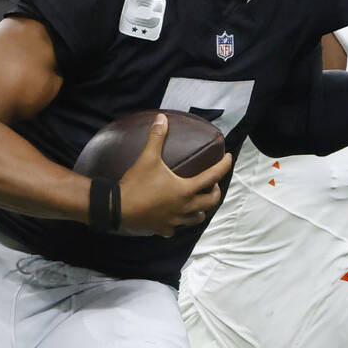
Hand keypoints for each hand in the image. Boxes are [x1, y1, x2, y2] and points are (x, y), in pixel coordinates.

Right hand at [117, 114, 232, 236]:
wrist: (118, 208)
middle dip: (215, 192)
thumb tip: (162, 118)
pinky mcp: (163, 229)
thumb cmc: (137, 184)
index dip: (224, 166)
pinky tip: (173, 217)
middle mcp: (185, 207)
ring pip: (197, 218)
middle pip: (211, 202)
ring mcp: (175, 221)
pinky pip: (175, 228)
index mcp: (185, 190)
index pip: (213, 177)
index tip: (229, 158)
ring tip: (197, 201)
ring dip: (201, 209)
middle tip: (212, 183)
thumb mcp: (148, 158)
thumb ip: (157, 137)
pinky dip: (177, 223)